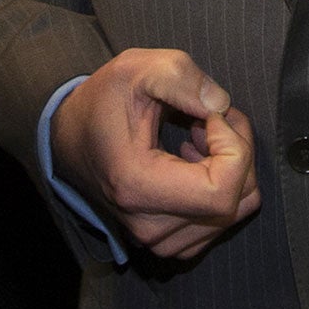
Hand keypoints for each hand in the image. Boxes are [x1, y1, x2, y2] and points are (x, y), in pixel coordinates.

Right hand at [49, 49, 259, 260]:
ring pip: (237, 209)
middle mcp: (149, 225)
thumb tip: (221, 105)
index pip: (221, 192)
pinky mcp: (169, 240)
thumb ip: (181, 77)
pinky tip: (196, 159)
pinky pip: (224, 218)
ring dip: (233, 166)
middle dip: (237, 149)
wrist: (71, 136)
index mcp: (138, 186)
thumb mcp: (136, 68)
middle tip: (208, 115)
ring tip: (199, 135)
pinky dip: (224, 184)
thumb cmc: (103, 100)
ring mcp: (159, 239)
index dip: (234, 147)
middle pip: (234, 200)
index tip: (211, 115)